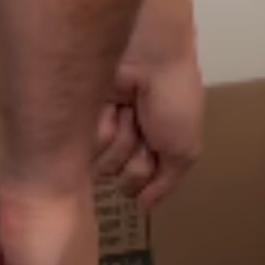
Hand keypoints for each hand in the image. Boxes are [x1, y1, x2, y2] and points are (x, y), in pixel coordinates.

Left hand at [96, 46, 204, 210]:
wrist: (148, 58)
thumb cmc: (174, 100)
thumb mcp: (185, 150)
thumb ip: (166, 184)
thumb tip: (145, 207)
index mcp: (157, 145)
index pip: (146, 182)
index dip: (150, 175)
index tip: (158, 150)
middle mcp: (130, 138)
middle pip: (121, 176)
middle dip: (134, 159)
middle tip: (145, 131)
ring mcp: (104, 128)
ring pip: (99, 163)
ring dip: (118, 141)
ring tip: (128, 113)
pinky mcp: (80, 118)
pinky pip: (82, 145)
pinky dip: (101, 128)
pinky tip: (110, 108)